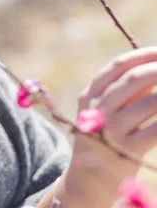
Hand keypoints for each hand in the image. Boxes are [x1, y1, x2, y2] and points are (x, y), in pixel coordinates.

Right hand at [64, 47, 156, 205]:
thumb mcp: (102, 112)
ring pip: (150, 102)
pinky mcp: (127, 150)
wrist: (87, 180)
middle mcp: (97, 110)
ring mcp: (112, 130)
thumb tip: (154, 68)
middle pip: (133, 80)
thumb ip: (123, 91)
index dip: (142, 56)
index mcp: (89, 95)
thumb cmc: (104, 138)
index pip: (116, 67)